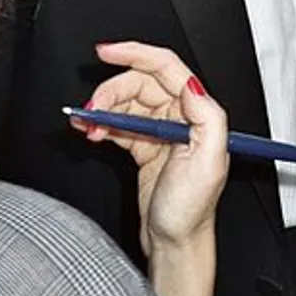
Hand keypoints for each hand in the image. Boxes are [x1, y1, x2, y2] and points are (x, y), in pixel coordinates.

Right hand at [74, 41, 228, 258]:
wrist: (174, 244)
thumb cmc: (192, 211)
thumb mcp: (209, 163)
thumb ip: (206, 117)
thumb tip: (190, 83)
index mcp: (197, 112)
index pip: (165, 67)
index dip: (135, 53)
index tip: (107, 51)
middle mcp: (180, 117)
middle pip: (139, 83)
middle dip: (111, 90)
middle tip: (91, 108)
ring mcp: (160, 131)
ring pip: (126, 102)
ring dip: (102, 109)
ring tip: (86, 124)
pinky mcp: (144, 146)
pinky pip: (118, 123)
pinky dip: (101, 124)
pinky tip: (90, 130)